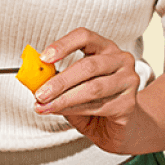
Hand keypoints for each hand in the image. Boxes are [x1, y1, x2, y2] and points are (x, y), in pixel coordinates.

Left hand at [33, 28, 140, 152]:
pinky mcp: (128, 103)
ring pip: (92, 88)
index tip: (44, 58)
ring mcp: (128, 81)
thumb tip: (35, 83)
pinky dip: (75, 110)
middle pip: (88, 66)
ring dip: (65, 98)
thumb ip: (58, 82)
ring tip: (46, 106)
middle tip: (40, 93)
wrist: (117, 128)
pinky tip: (61, 112)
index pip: (85, 37)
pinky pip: (98, 106)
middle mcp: (121, 60)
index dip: (63, 45)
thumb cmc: (94, 103)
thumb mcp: (73, 88)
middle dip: (60, 81)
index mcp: (105, 48)